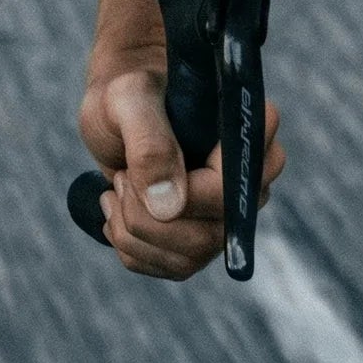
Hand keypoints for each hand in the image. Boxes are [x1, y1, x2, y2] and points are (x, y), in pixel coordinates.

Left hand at [78, 59, 283, 279]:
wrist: (119, 111)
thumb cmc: (131, 94)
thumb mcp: (129, 99)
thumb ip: (150, 142)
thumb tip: (169, 206)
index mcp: (244, 133)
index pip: (232, 188)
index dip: (186, 193)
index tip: (133, 169)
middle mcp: (247, 180)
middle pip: (209, 234)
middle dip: (147, 216)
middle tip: (120, 175)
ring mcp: (226, 215)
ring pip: (187, 258)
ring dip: (134, 231)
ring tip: (115, 187)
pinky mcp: (201, 241)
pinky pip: (169, 268)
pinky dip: (130, 246)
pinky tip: (118, 210)